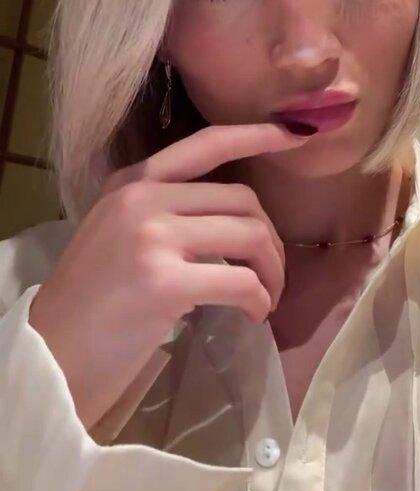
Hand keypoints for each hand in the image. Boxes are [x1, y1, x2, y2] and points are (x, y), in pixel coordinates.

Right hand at [27, 122, 311, 430]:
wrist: (52, 355)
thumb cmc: (91, 302)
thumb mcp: (118, 233)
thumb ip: (164, 211)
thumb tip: (234, 216)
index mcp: (131, 183)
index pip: (205, 144)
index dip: (256, 135)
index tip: (295, 135)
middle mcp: (141, 199)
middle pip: (242, 199)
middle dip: (272, 240)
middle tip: (271, 275)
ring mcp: (151, 238)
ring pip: (251, 235)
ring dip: (272, 271)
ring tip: (265, 298)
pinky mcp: (164, 282)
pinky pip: (242, 281)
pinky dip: (260, 300)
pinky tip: (253, 316)